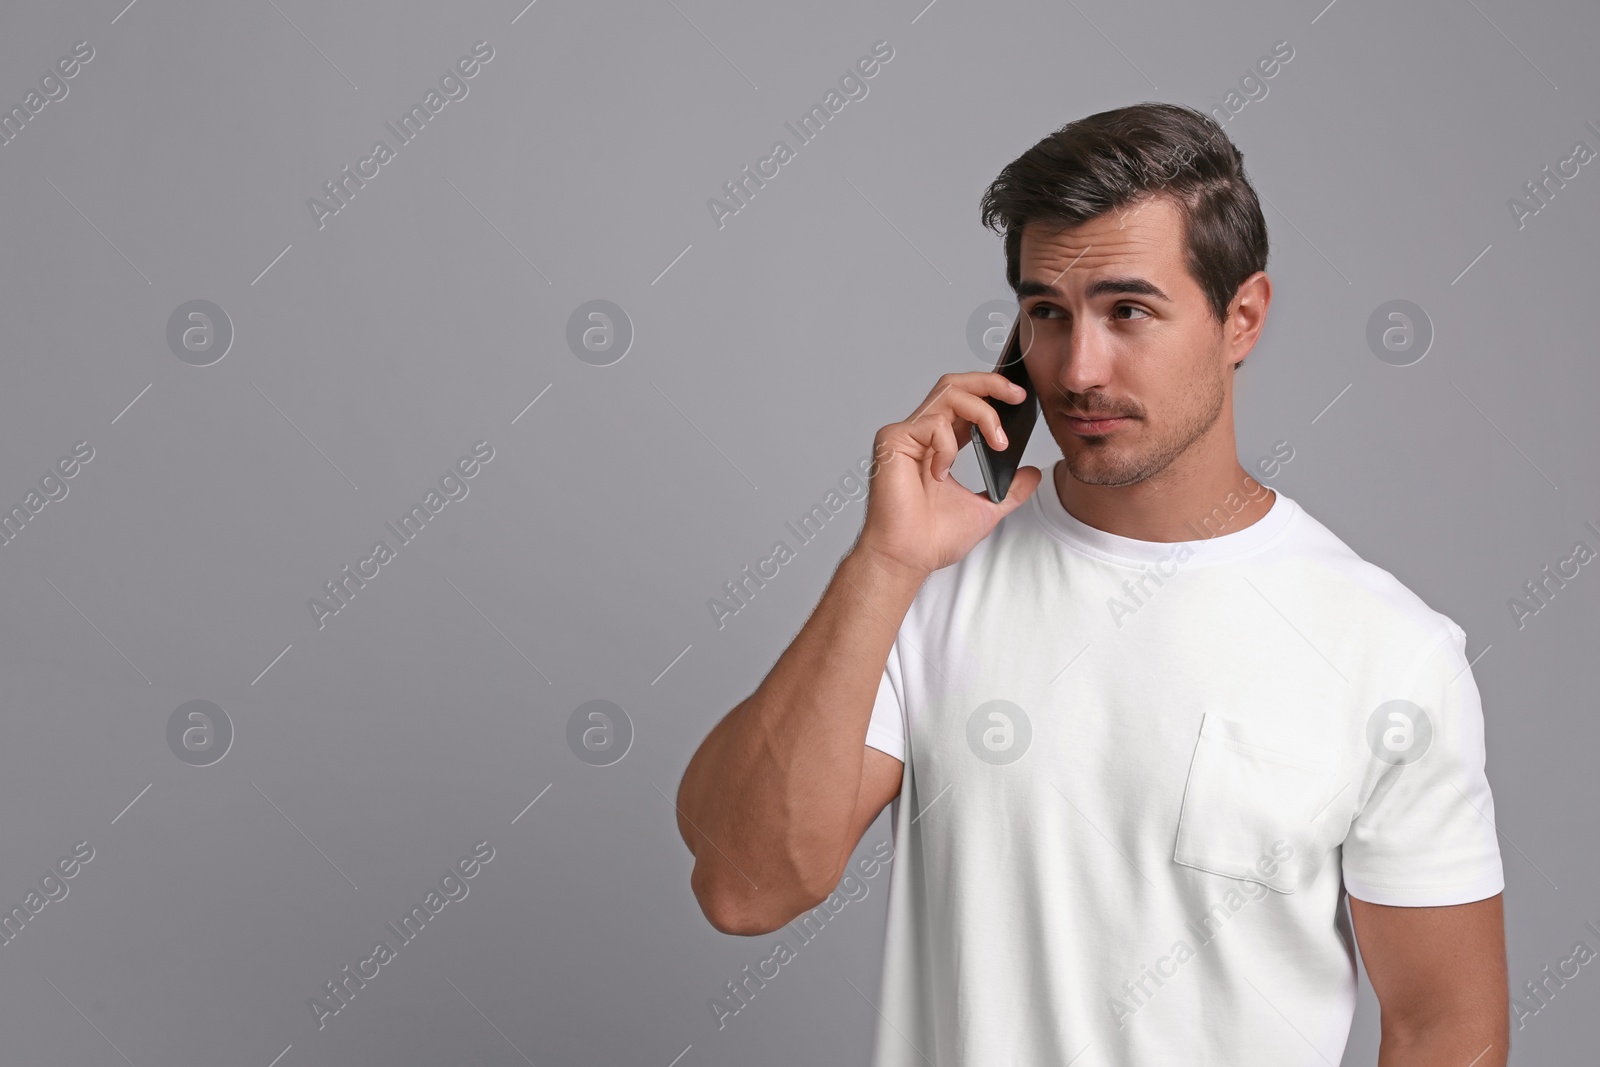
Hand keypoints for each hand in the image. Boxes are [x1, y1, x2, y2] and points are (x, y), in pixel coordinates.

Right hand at [854, 371, 1041, 578]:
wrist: (907, 557)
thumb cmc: (932, 538)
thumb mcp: (986, 508)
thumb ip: (1010, 490)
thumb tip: (1033, 473)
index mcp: (940, 443)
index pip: (966, 401)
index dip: (992, 392)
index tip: (1020, 399)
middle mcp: (922, 433)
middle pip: (955, 383)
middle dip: (990, 382)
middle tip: (1017, 395)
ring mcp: (906, 434)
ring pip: (949, 393)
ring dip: (982, 413)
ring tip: (998, 442)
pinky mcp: (893, 440)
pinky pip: (933, 424)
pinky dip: (948, 447)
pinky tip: (941, 474)